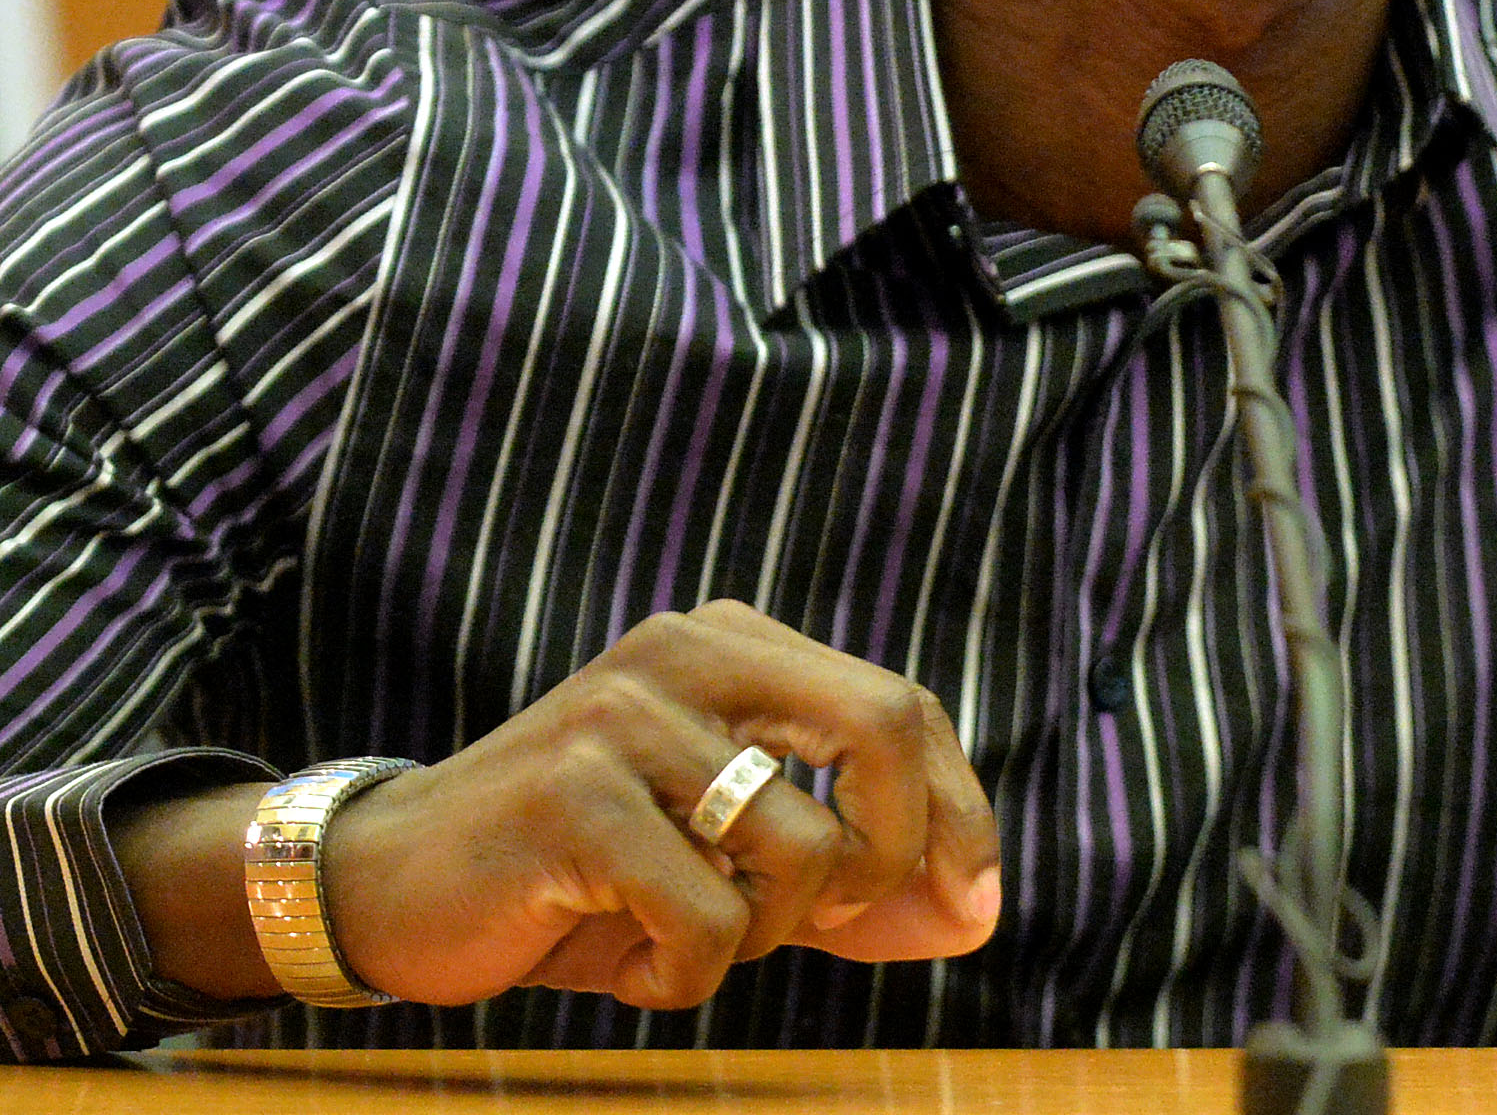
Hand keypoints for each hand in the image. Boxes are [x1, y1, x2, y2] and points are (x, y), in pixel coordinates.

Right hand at [115, 601, 999, 1010]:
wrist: (395, 887)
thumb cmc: (587, 877)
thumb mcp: (733, 868)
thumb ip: (858, 883)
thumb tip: (980, 911)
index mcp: (736, 644)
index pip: (902, 705)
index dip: (958, 807)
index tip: (973, 900)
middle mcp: (690, 650)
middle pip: (881, 726)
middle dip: (894, 851)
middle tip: (836, 924)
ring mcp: (629, 711)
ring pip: (799, 847)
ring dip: (765, 936)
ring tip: (689, 935)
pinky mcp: (576, 792)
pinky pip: (708, 915)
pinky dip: (688, 973)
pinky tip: (627, 960)